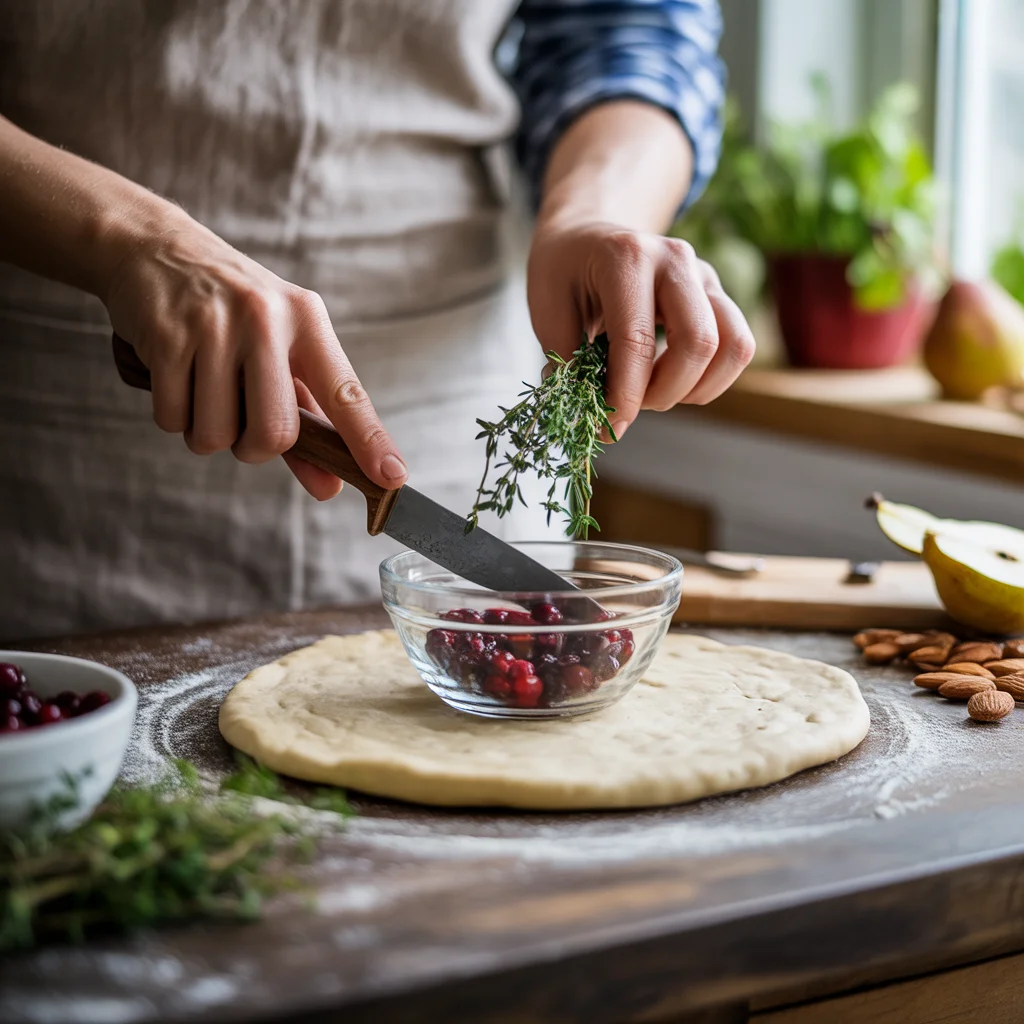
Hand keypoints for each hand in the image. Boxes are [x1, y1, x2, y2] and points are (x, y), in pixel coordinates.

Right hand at [102, 214, 406, 498]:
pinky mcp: (167, 336)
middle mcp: (267, 319)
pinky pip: (173, 420)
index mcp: (308, 321)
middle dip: (253, 450)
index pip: (346, 393)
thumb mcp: (278, 347)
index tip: (392, 478)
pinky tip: (174, 377)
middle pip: (274, 434)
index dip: (370, 441)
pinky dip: (174, 416)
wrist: (151, 247)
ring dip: (206, 434)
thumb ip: (304, 419)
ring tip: (202, 389)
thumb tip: (330, 486)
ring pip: (217, 436)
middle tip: (240, 423)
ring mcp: (215, 326)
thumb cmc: (229, 312)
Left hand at [527, 220, 755, 438]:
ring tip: (654, 394)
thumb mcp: (547, 310)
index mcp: (626, 257)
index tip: (610, 426)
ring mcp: (703, 275)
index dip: (626, 395)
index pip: (637, 340)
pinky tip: (672, 382)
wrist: (586, 234)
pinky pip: (736, 346)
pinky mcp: (717, 294)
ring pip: (733, 346)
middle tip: (631, 405)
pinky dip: (710, 380)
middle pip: (699, 342)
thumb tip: (589, 419)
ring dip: (695, 388)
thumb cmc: (564, 273)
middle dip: (665, 392)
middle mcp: (675, 259)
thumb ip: (567, 363)